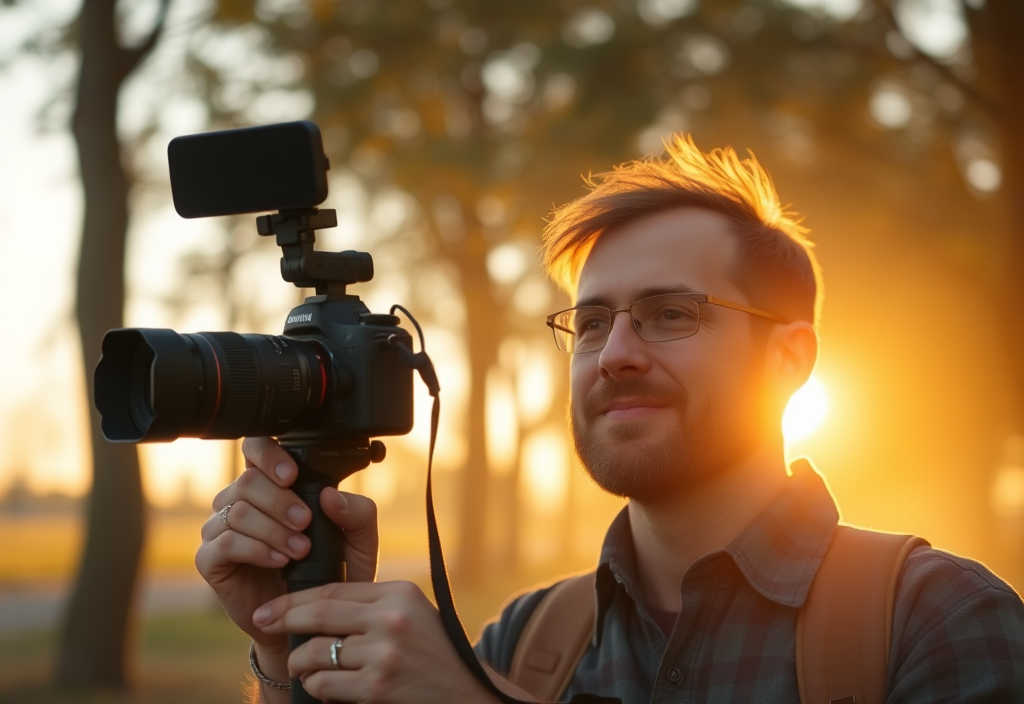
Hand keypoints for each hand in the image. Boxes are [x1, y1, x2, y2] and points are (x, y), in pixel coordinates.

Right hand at [194, 437, 379, 669]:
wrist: (309, 622)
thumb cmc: (331, 574)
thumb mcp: (359, 543)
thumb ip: (359, 514)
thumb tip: (332, 495)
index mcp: (271, 485)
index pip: (255, 449)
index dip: (268, 454)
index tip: (292, 475)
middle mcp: (240, 502)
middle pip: (247, 481)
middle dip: (281, 501)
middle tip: (306, 523)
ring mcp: (220, 530)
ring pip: (237, 511)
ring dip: (273, 529)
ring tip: (299, 549)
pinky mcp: (211, 560)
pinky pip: (225, 542)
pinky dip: (256, 549)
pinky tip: (279, 561)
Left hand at [252, 580, 503, 703]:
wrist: (464, 693)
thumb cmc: (432, 654)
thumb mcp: (409, 615)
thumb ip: (372, 605)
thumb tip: (315, 604)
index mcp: (399, 593)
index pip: (334, 589)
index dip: (296, 598)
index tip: (271, 606)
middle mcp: (392, 618)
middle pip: (320, 614)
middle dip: (284, 619)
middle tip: (263, 622)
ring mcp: (385, 653)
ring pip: (317, 653)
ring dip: (301, 663)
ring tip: (302, 667)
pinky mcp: (377, 686)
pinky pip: (326, 683)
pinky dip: (318, 687)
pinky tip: (324, 687)